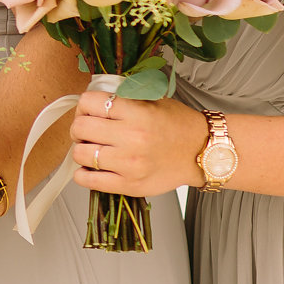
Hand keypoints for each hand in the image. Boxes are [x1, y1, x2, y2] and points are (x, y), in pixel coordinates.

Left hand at [69, 89, 206, 197]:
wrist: (203, 153)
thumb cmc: (178, 126)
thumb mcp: (152, 100)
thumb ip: (122, 97)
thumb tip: (91, 100)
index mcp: (137, 114)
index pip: (89, 102)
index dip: (84, 106)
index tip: (89, 111)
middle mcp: (132, 139)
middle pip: (79, 128)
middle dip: (80, 128)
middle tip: (89, 131)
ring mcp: (129, 164)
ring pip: (79, 154)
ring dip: (82, 150)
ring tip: (95, 149)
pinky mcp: (129, 185)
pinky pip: (87, 180)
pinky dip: (83, 173)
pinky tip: (93, 167)